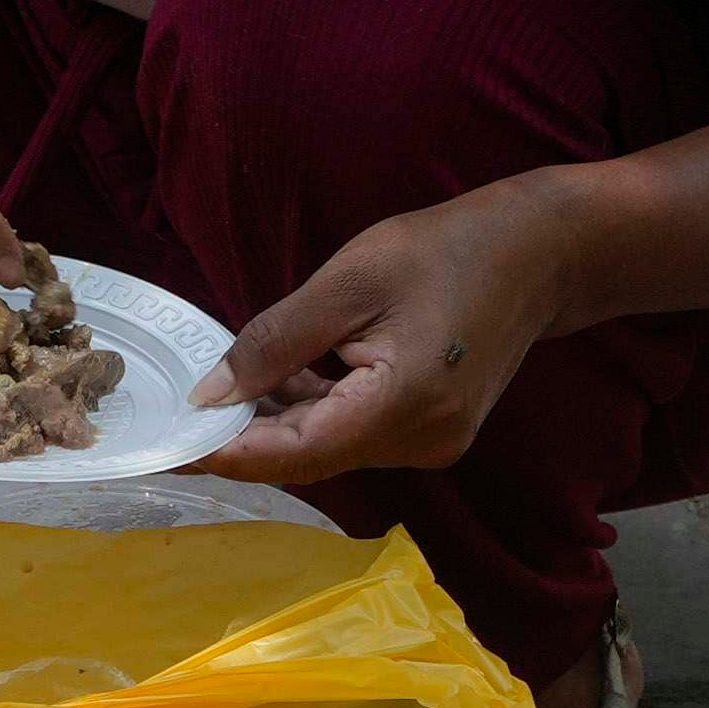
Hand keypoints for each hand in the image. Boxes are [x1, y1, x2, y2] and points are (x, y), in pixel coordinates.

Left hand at [198, 184, 586, 490]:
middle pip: (310, 457)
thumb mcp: (348, 281)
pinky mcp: (432, 434)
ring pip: (329, 448)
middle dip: (244, 436)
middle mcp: (419, 443)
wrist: (540, 254)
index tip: (168, 448)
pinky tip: (282, 380)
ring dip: (277, 421)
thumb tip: (210, 395)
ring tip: (226, 385)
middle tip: (178, 416)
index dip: (228, 453)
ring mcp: (430, 445)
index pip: (296, 453)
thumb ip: (274, 343)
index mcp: (403, 405)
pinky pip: (354, 435)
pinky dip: (313, 412)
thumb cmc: (445, 250)